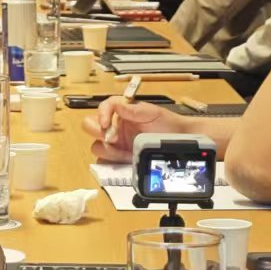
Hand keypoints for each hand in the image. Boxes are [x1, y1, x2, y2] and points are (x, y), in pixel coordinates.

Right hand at [81, 99, 198, 161]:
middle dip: (99, 133)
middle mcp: (115, 128)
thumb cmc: (166, 124)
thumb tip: (116, 106)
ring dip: (108, 150)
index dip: (101, 114)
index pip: (103, 108)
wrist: (179, 142)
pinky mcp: (119, 160)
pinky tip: (125, 162)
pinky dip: (110, 164)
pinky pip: (105, 163)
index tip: (106, 123)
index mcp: (121, 113)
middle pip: (90, 127)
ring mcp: (116, 145)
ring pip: (97, 146)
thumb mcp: (151, 112)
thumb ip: (132, 109)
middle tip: (114, 140)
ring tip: (125, 154)